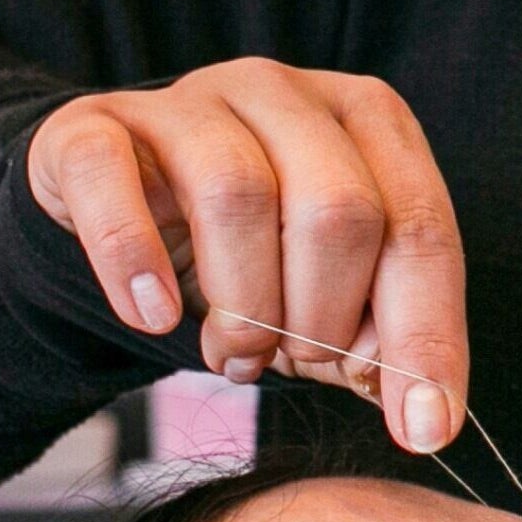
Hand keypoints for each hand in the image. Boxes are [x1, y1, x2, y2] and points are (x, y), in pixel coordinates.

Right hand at [27, 58, 467, 452]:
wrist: (118, 199)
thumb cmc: (250, 247)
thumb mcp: (328, 289)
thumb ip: (379, 335)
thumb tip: (419, 408)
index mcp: (370, 120)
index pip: (421, 227)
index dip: (427, 334)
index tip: (424, 427)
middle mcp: (287, 94)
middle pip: (338, 209)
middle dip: (322, 317)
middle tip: (290, 360)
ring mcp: (189, 99)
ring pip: (237, 193)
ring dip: (242, 303)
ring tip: (233, 352)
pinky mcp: (94, 124)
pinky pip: (111, 177)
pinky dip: (132, 257)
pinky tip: (152, 315)